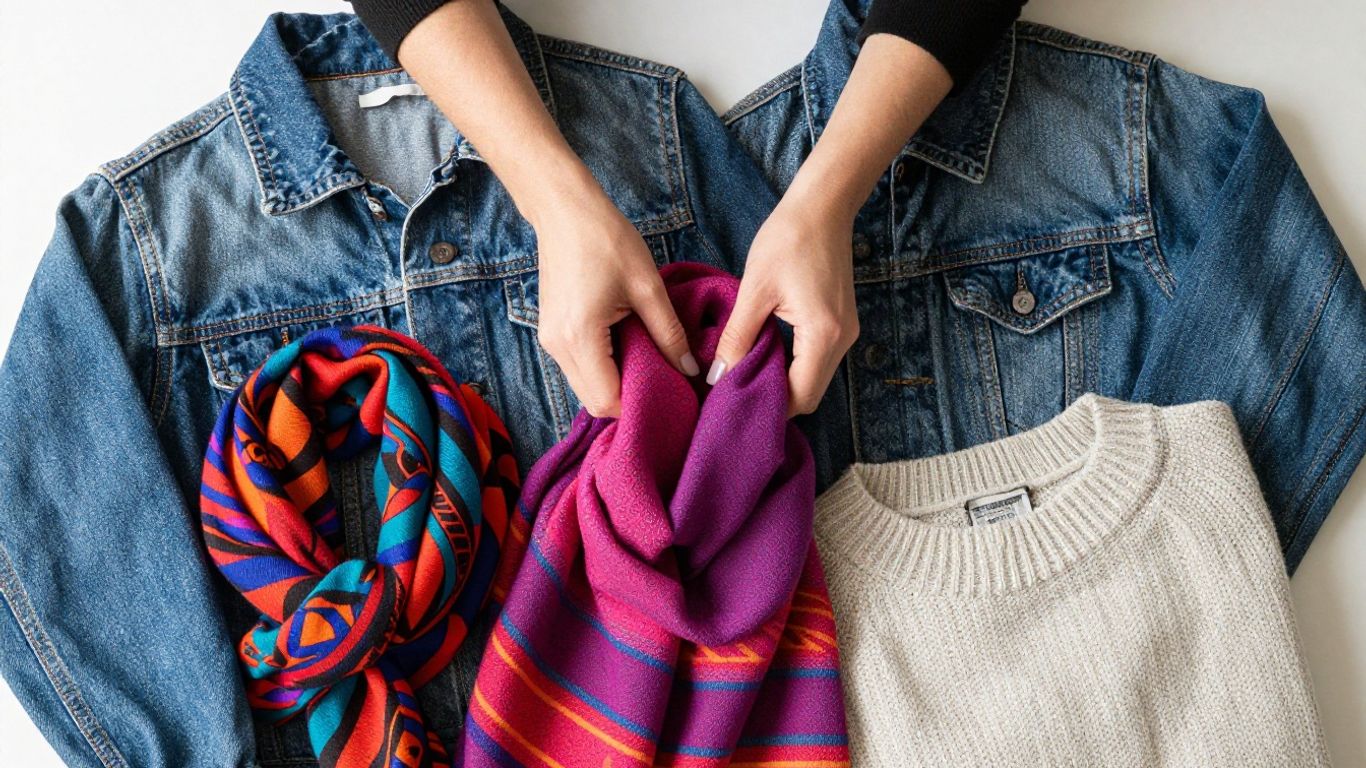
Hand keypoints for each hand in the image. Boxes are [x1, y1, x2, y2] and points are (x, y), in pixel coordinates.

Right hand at [534, 189, 698, 417]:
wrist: (565, 210)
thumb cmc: (607, 240)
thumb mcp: (648, 287)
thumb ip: (669, 334)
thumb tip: (689, 370)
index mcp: (580, 338)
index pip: (607, 401)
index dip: (639, 405)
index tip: (669, 394)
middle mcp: (558, 347)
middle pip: (594, 401)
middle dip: (628, 399)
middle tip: (663, 381)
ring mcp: (550, 341)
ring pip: (585, 386)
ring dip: (615, 383)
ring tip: (647, 360)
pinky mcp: (550, 332)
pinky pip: (579, 367)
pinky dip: (603, 368)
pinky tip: (627, 346)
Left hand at [711, 190, 858, 416]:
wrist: (822, 207)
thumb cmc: (788, 240)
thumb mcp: (754, 290)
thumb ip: (738, 337)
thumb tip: (718, 377)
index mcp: (823, 334)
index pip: (800, 396)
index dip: (769, 407)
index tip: (735, 405)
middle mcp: (843, 340)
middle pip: (810, 394)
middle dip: (776, 401)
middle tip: (736, 396)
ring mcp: (846, 332)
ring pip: (815, 379)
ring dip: (785, 384)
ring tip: (746, 378)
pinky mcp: (842, 323)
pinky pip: (819, 360)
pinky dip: (794, 367)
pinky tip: (766, 357)